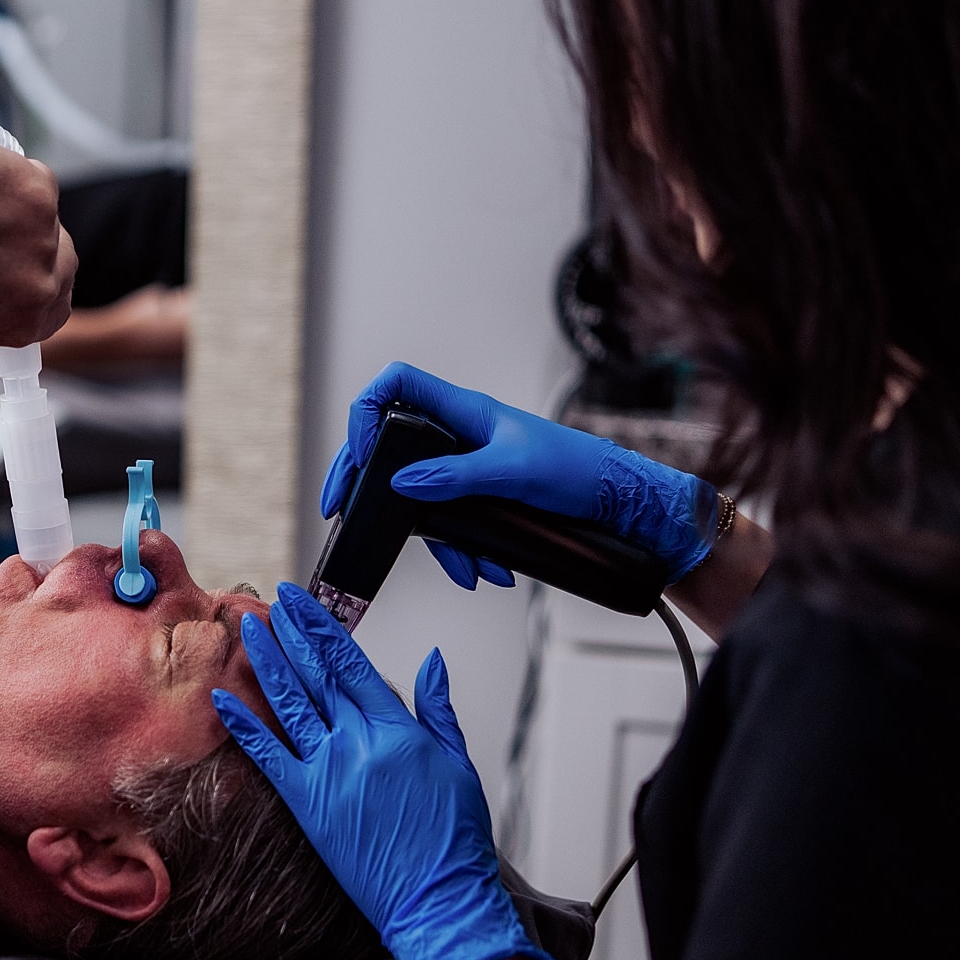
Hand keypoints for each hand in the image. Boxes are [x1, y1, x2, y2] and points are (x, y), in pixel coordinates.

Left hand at [0, 135, 74, 345]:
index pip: (59, 299)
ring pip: (43, 210)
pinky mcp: (39, 189)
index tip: (21, 259)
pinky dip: (4, 171)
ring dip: (14, 202)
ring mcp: (45, 234)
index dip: (40, 274)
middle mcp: (45, 284)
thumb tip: (5, 272)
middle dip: (30, 237)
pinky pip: (32, 173)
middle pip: (62, 253)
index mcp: (27, 320)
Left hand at [213, 584, 552, 959]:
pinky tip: (223, 698)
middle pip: (314, 674)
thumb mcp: (459, 762)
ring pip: (288, 704)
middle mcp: (358, 743)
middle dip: (290, 633)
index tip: (303, 602)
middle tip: (269, 603)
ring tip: (247, 632)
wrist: (437, 897)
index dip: (322, 627)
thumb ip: (439, 707)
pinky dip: (243, 725)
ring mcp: (328, 772)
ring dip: (266, 664)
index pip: (350, 662)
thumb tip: (431, 661)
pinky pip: (267, 756)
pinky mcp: (307, 804)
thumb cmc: (451, 838)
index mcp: (397, 730)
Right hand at [319, 362, 714, 585]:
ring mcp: (465, 467)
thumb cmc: (577, 469)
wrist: (619, 502)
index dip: (366, 410)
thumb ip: (457, 476)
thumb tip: (401, 484)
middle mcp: (456, 435)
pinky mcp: (479, 499)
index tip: (363, 454)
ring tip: (463, 570)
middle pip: (389, 446)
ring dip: (431, 537)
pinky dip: (460, 553)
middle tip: (340, 511)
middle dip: (365, 482)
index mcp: (462, 410)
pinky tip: (483, 575)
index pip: (396, 385)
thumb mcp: (515, 471)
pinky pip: (449, 523)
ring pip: (419, 495)